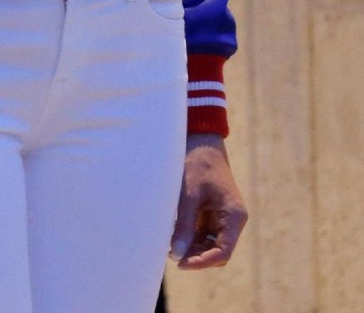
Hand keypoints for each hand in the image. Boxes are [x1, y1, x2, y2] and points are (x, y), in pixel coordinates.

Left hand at [170, 134, 247, 268]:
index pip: (223, 252)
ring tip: (170, 243)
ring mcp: (223, 218)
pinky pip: (203, 234)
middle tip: (172, 253)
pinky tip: (174, 234)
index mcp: (234, 215)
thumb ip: (184, 225)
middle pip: (217, 252)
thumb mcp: (189, 195)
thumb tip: (177, 255)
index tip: (181, 263)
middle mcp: (232, 220)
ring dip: (192, 248)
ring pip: (209, 246)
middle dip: (196, 256)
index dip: (202, 262)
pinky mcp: (212, 214)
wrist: (200, 140)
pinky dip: (190, 238)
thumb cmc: (197, 163)